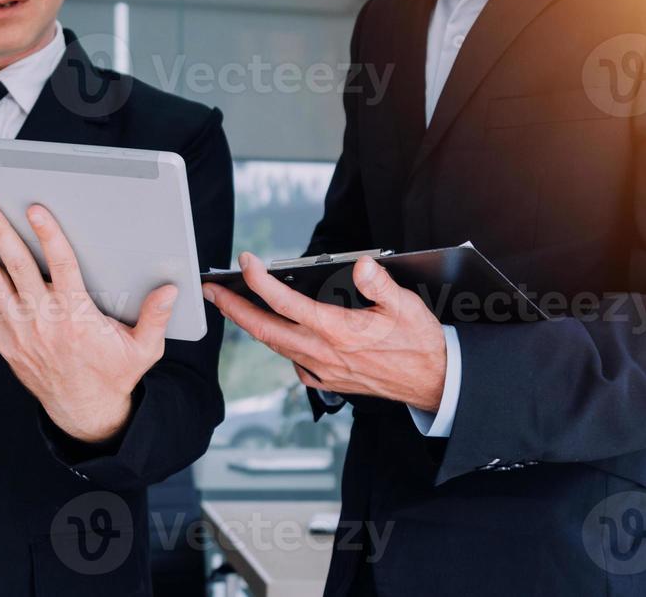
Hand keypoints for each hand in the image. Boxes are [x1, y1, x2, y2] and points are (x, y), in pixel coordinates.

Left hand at [0, 201, 174, 444]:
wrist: (86, 411)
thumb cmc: (113, 375)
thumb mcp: (143, 348)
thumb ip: (155, 316)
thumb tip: (170, 289)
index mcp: (76, 314)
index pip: (61, 266)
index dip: (48, 236)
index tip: (36, 210)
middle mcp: (44, 319)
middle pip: (19, 267)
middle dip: (0, 233)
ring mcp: (21, 331)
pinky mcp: (6, 343)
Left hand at [202, 253, 446, 411]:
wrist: (435, 382)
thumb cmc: (420, 342)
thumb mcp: (405, 305)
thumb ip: (378, 284)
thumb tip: (361, 265)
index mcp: (338, 331)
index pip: (287, 303)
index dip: (261, 281)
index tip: (246, 262)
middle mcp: (324, 352)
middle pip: (265, 330)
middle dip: (233, 308)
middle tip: (210, 291)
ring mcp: (323, 370)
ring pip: (276, 346)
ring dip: (251, 326)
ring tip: (232, 307)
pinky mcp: (329, 381)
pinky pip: (294, 363)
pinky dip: (279, 346)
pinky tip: (279, 334)